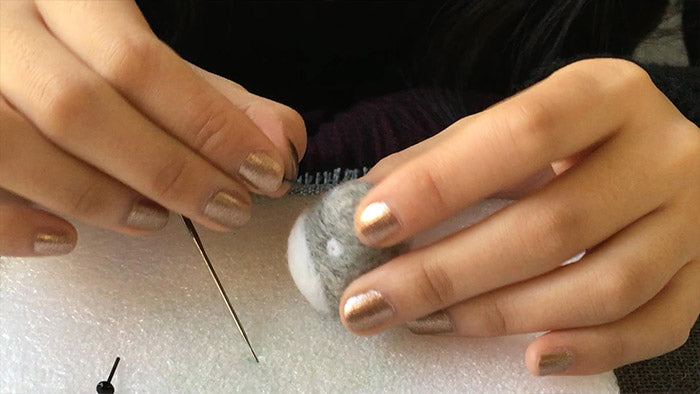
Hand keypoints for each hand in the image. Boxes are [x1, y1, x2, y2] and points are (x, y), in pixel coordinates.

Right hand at [0, 1, 305, 255]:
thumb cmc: (66, 49)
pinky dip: (14, 225)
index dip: (208, 123)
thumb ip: (206, 95)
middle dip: (168, 169)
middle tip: (226, 207)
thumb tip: (281, 137)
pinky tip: (64, 238)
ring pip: (15, 145)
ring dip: (99, 196)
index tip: (263, 169)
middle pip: (80, 106)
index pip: (138, 60)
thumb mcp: (136, 54)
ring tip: (157, 220)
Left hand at [340, 58, 699, 375]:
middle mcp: (662, 152)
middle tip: (370, 301)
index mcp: (605, 95)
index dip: (440, 184)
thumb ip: (441, 158)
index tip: (370, 225)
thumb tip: (367, 201)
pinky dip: (592, 350)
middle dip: (446, 272)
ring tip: (429, 322)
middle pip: (553, 224)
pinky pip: (656, 325)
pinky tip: (533, 357)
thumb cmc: (566, 140)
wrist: (656, 154)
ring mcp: (692, 219)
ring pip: (603, 286)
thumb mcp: (508, 127)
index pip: (522, 135)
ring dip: (502, 315)